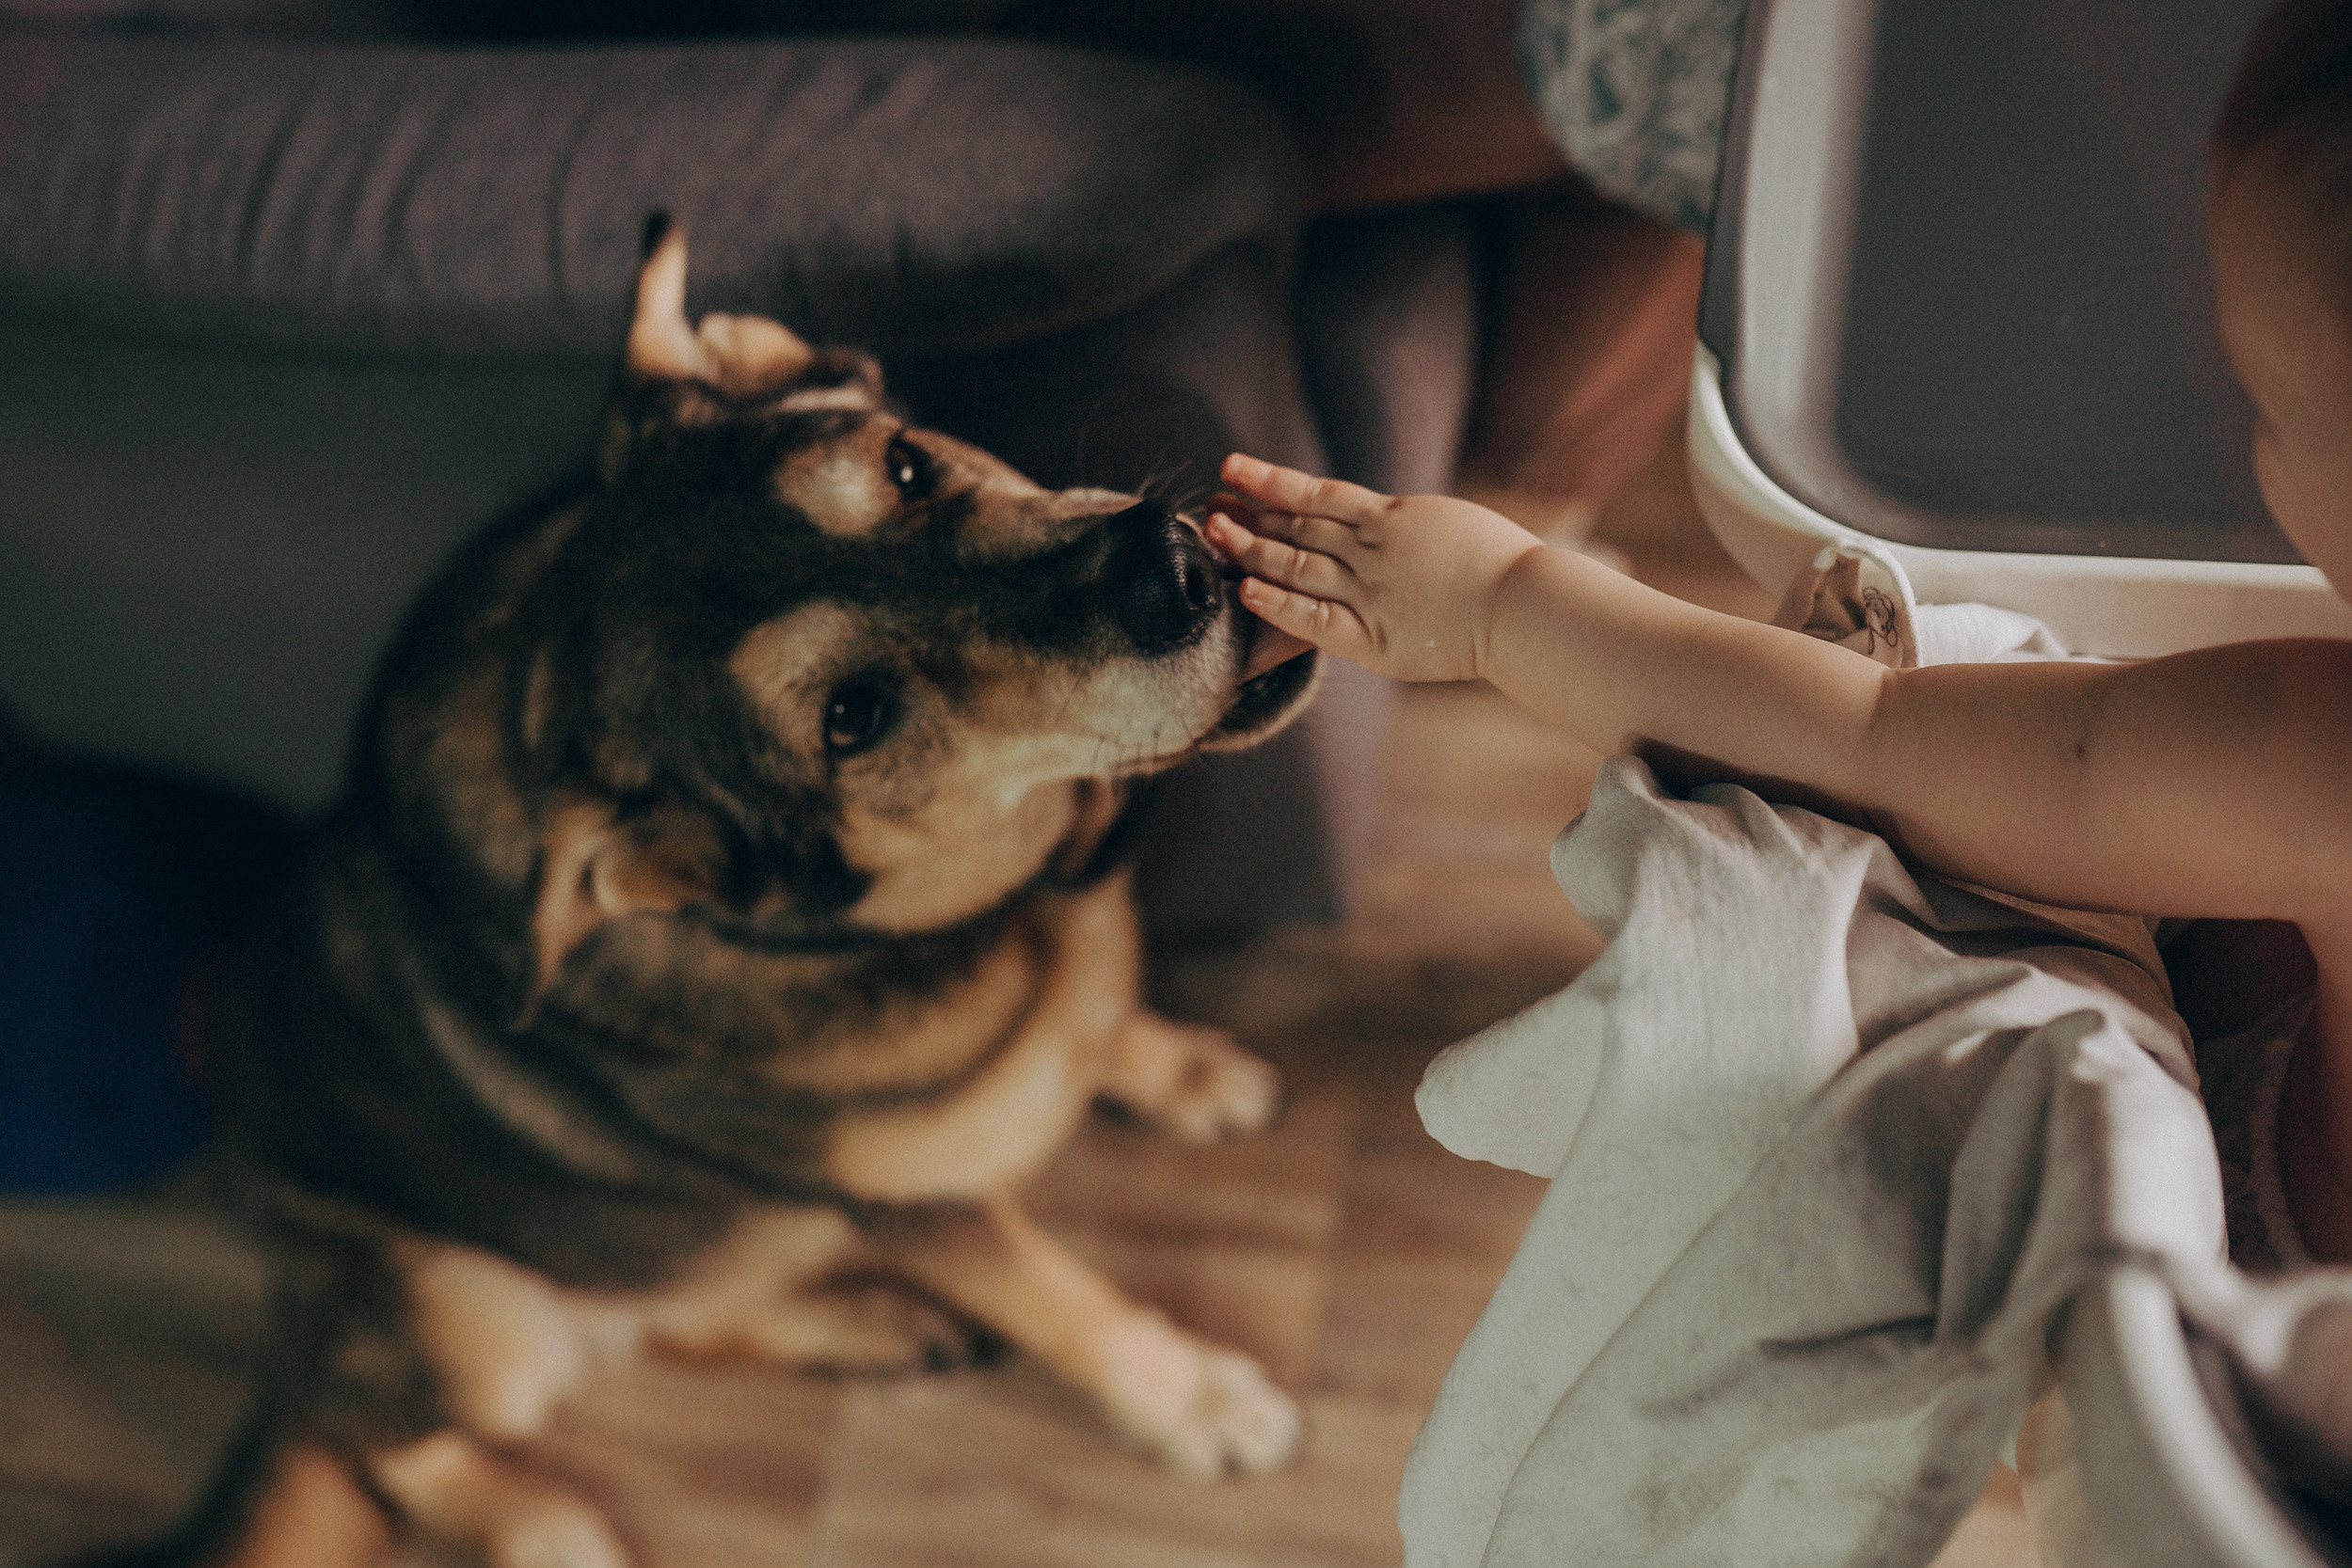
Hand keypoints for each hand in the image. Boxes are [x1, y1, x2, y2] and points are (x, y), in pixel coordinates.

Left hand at [1207, 453, 1546, 683]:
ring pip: (1298, 565)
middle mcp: (1373, 550)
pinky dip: (1278, 604)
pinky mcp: (1374, 636)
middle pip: (1298, 527)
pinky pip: (1316, 618)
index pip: (1318, 493)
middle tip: (1209, 505)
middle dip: (1250, 515)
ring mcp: (1370, 592)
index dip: (1271, 481)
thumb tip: (1378, 520)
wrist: (1528, 607)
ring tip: (1214, 533)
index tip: (1234, 469)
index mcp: (1392, 517)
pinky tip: (1245, 591)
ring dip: (1252, 549)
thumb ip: (1405, 526)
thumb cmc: (1504, 569)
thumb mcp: (1448, 526)